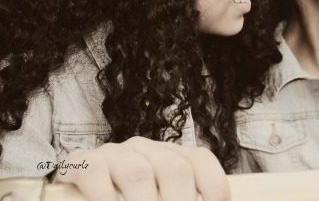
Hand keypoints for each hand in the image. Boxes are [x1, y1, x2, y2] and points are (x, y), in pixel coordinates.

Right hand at [53, 136, 229, 200]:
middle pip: (174, 169)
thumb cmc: (129, 199)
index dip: (213, 188)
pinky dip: (105, 196)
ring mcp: (115, 153)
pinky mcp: (83, 161)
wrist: (79, 195)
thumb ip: (178, 195)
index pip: (200, 161)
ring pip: (138, 172)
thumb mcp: (160, 196)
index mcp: (171, 156)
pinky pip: (96, 171)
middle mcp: (147, 148)